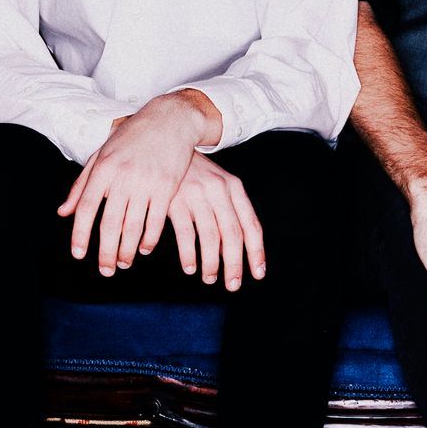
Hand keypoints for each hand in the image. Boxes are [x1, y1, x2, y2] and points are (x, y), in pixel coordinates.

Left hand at [57, 92, 213, 275]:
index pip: (86, 207)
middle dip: (106, 251)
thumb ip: (81, 185)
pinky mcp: (167, 186)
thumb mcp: (102, 154)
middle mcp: (123, 177)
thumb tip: (63, 213)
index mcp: (103, 168)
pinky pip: (157, 220)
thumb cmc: (131, 137)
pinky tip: (145, 249)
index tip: (78, 254)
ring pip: (134, 225)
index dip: (80, 233)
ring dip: (127, 250)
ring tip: (122, 263)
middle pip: (110, 223)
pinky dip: (150, 238)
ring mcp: (146, 182)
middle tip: (104, 270)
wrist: (168, 120)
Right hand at [165, 152, 265, 289]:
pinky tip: (190, 267)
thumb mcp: (219, 184)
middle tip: (233, 285)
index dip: (256, 252)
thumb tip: (238, 249)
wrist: (168, 142)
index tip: (257, 274)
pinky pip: (185, 233)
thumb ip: (231, 211)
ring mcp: (197, 194)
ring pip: (210, 237)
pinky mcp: (175, 199)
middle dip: (234, 264)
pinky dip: (188, 254)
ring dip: (211, 263)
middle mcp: (219, 190)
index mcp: (234, 188)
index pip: (251, 225)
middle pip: (232, 235)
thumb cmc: (196, 172)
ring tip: (209, 278)